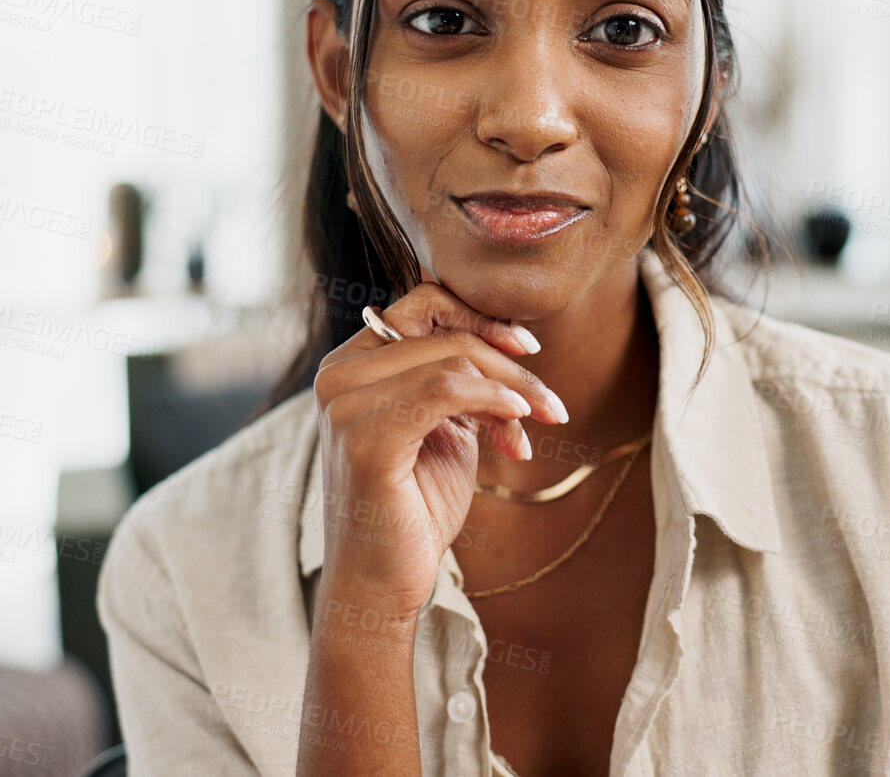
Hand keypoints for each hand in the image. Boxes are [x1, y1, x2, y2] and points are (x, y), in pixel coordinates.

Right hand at [309, 281, 568, 621]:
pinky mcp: (365, 440)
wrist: (382, 584)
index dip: (481, 318)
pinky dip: (492, 400)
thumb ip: (460, 383)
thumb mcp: (444, 429)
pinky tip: (517, 424)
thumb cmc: (414, 509)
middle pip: (446, 335)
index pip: (421, 305)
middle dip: (512, 366)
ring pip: (453, 360)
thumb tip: (511, 346)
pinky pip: (445, 390)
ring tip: (540, 423)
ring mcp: (345, 406)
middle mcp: (338, 377)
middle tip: (552, 405)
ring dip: (512, 389)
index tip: (528, 350)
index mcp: (350, 366)